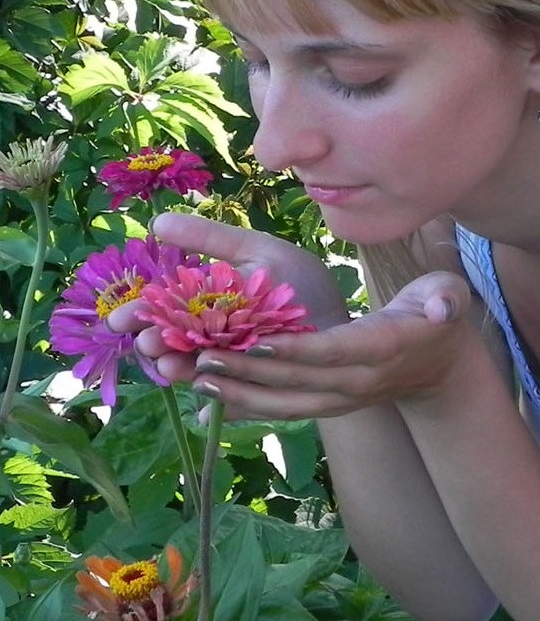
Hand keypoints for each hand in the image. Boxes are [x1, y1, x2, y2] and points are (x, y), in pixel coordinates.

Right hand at [107, 211, 348, 385]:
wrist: (341, 322)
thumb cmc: (298, 284)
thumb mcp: (254, 252)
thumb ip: (209, 239)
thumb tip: (158, 223)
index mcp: (205, 303)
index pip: (164, 310)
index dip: (140, 313)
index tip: (117, 318)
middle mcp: (210, 337)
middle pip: (172, 342)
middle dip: (154, 343)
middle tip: (143, 342)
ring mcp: (227, 367)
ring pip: (193, 369)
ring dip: (177, 369)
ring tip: (168, 366)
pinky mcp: (248, 392)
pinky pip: (225, 397)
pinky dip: (214, 393)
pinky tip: (205, 388)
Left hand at [183, 268, 472, 420]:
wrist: (438, 365)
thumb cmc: (437, 315)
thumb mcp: (448, 297)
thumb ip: (446, 300)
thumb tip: (443, 309)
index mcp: (381, 348)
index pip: (333, 351)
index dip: (296, 349)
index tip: (256, 339)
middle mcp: (356, 382)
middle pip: (297, 381)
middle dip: (248, 372)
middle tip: (201, 357)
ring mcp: (339, 399)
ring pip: (283, 403)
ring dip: (238, 394)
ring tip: (194, 378)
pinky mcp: (325, 405)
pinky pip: (281, 409)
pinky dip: (245, 407)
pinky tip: (206, 401)